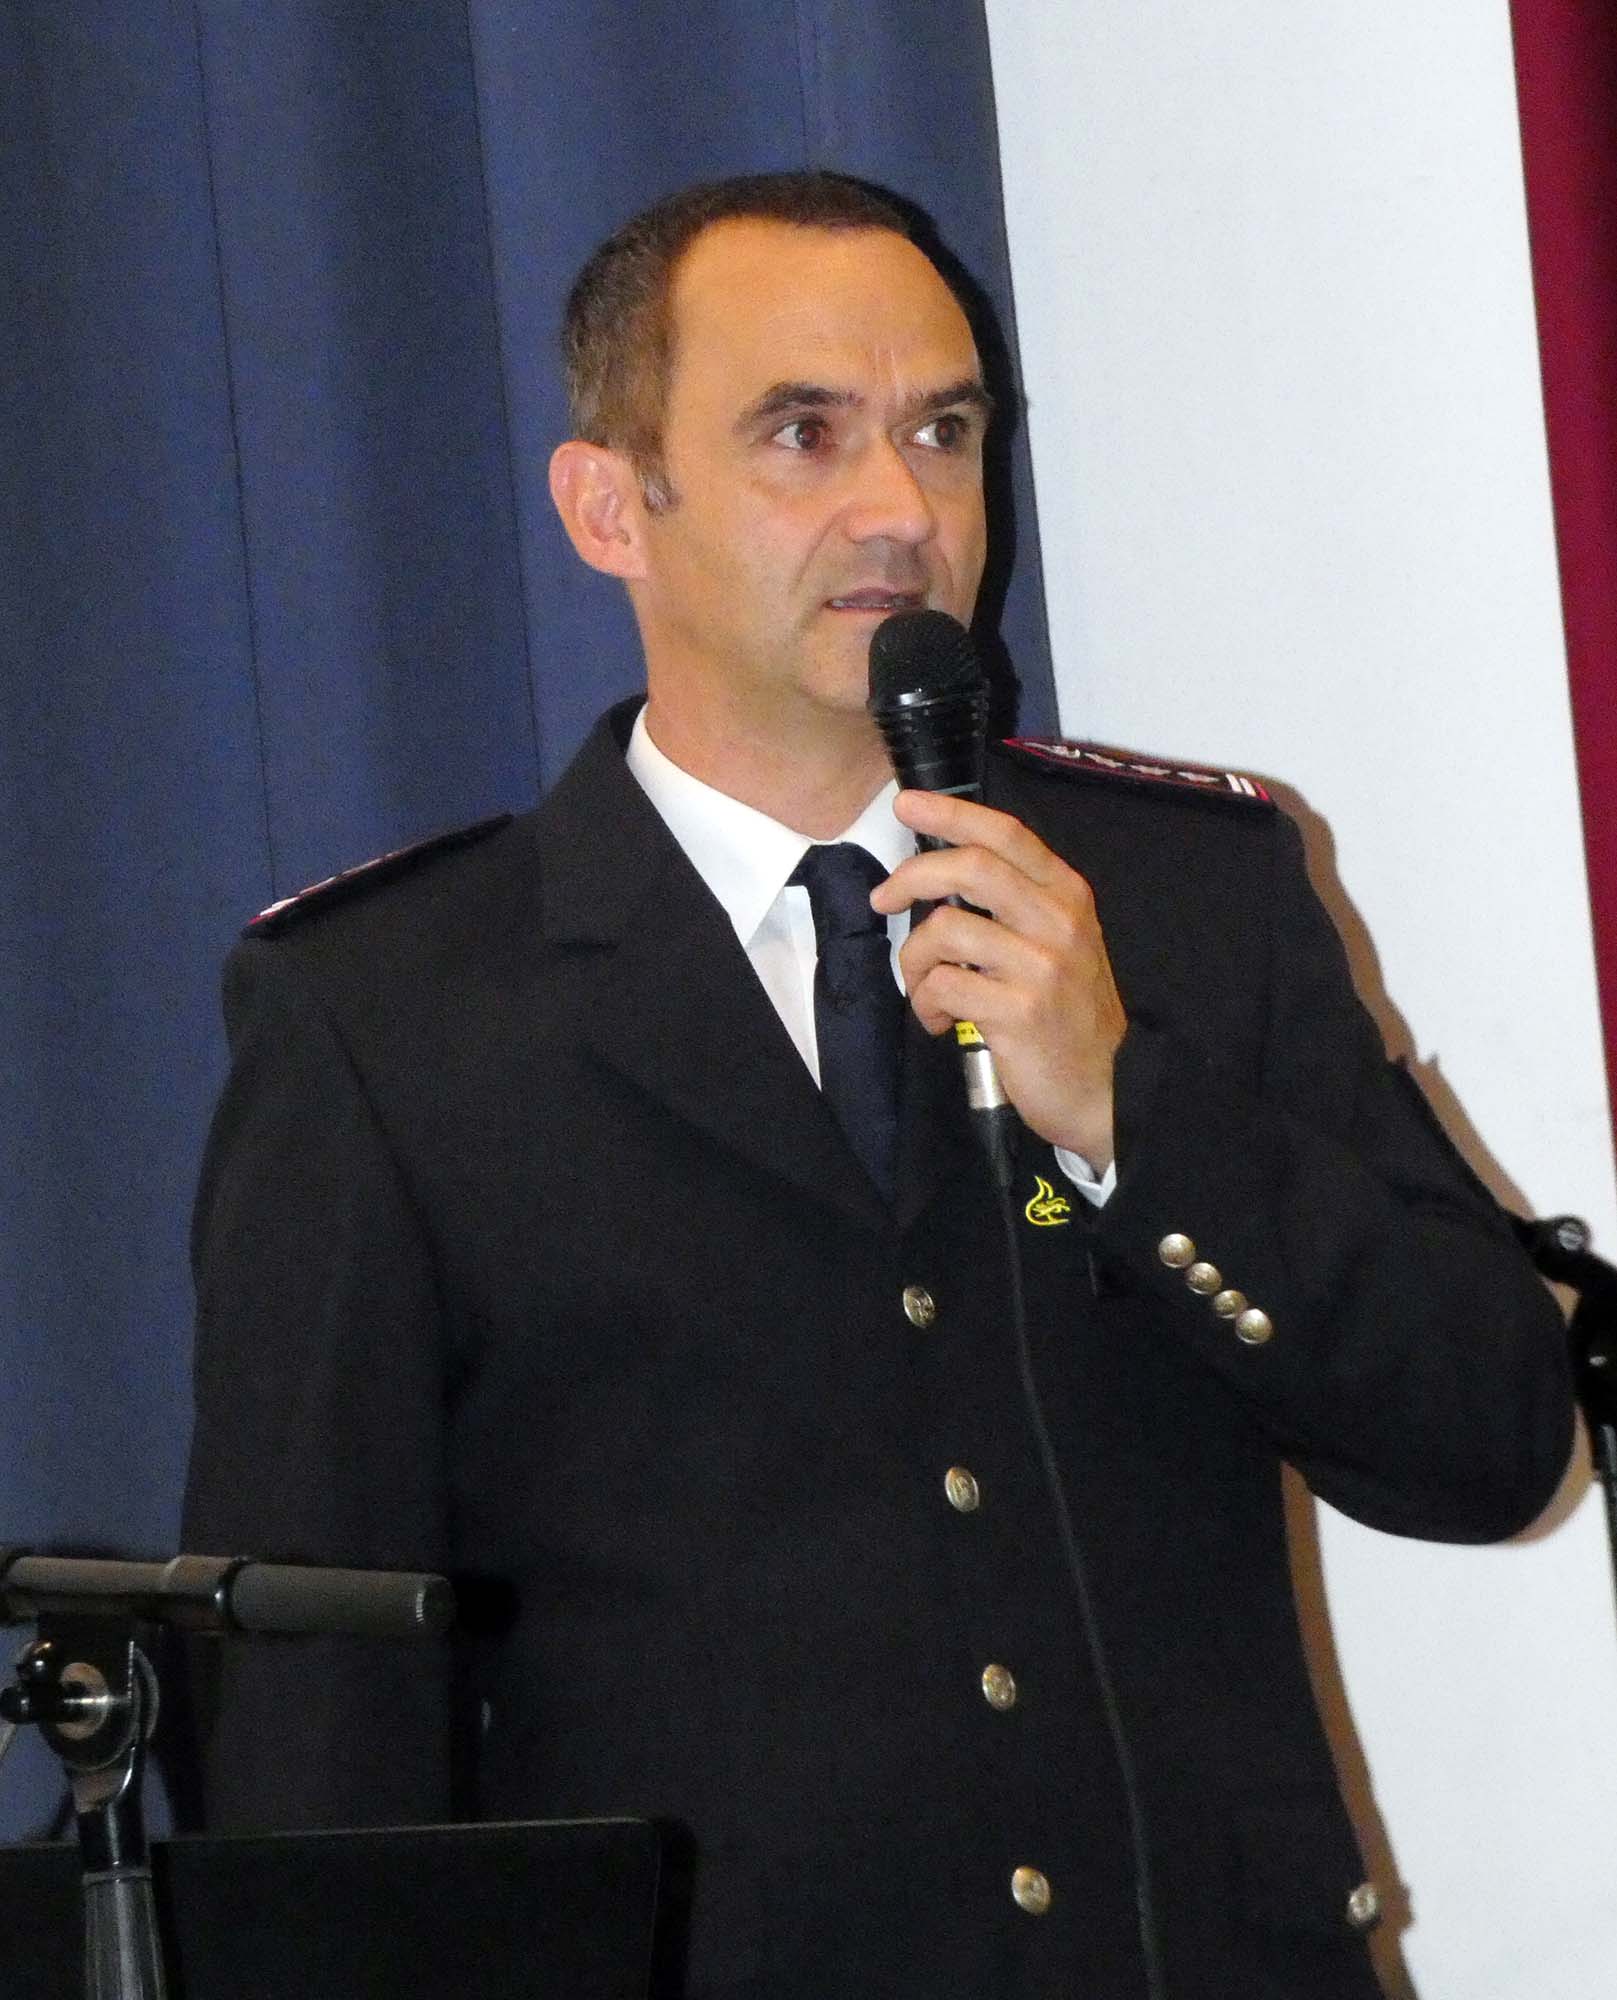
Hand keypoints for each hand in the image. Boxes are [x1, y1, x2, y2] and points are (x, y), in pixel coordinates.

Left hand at [871, 790, 1126, 1167]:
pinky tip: (938, 1020)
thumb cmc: (1069, 1013)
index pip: (1005, 835)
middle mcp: (1058, 922)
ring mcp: (1040, 967)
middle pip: (971, 868)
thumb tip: (941, 877)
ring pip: (944, 931)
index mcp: (1067, 895)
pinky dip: (925, 1004)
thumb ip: (1016, 904)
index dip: (952, 813)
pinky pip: (942, 987)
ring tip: (925, 987)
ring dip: (914, 960)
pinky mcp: (1018, 1011)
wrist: (1105, 1087)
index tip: (908, 803)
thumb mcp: (1059, 943)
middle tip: (884, 898)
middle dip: (913, 875)